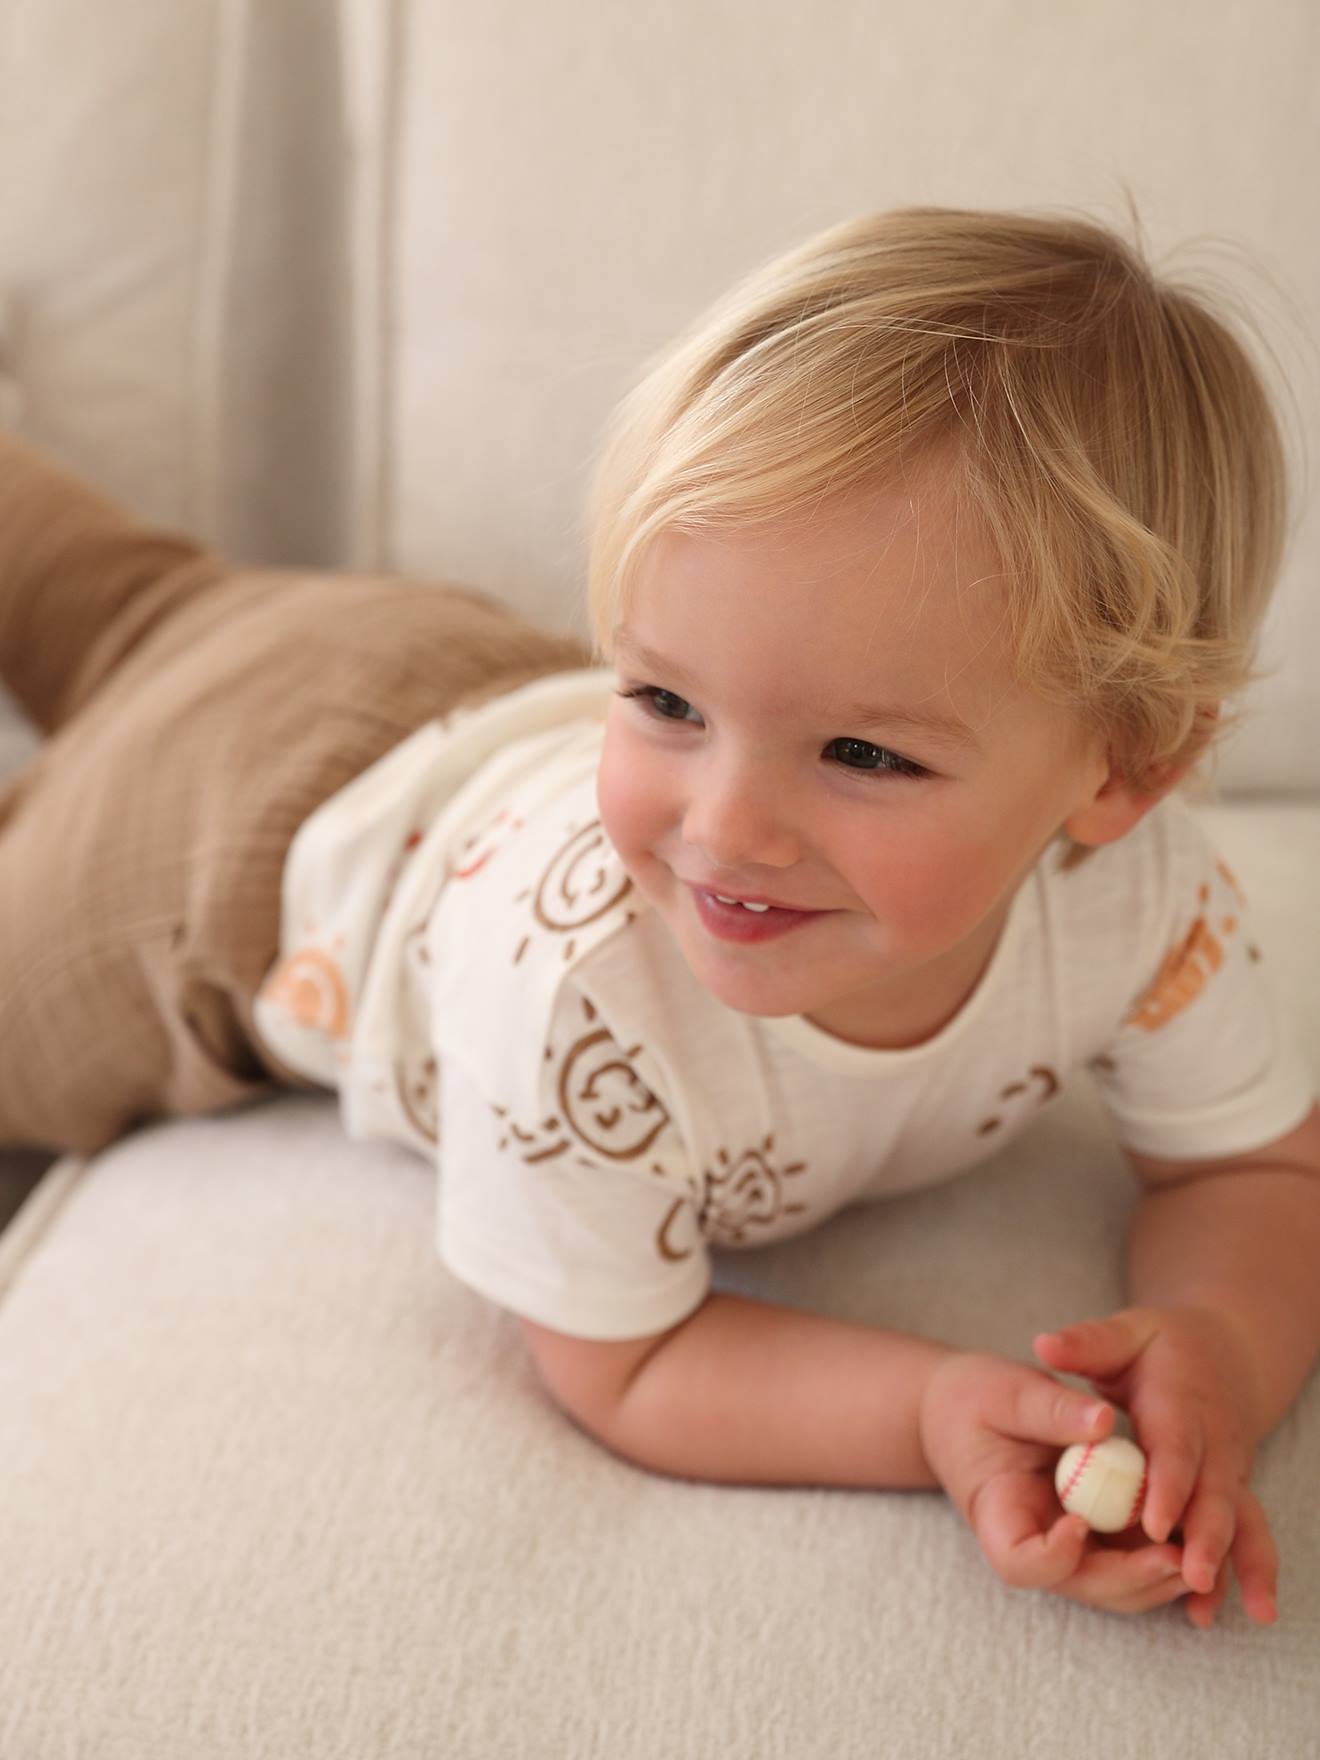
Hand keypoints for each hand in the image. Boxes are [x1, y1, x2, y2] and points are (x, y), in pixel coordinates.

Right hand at [919, 1351, 1187, 1615]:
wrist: (963, 1409)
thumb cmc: (974, 1398)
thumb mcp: (1005, 1392)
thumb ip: (1050, 1409)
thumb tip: (1104, 1421)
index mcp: (997, 1511)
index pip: (1019, 1562)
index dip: (1054, 1558)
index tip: (1080, 1522)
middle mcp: (1032, 1541)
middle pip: (1079, 1583)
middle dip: (1130, 1578)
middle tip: (1177, 1559)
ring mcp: (1064, 1543)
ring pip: (1112, 1584)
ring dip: (1155, 1578)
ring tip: (1200, 1557)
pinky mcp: (1092, 1533)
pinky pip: (1128, 1557)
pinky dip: (1161, 1554)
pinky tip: (1198, 1535)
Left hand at [1034, 1307, 1277, 1627]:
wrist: (1225, 1353)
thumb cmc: (1163, 1344)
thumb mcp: (1126, 1333)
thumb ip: (1087, 1342)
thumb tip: (1044, 1344)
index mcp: (1182, 1402)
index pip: (1176, 1446)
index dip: (1168, 1485)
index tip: (1153, 1523)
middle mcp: (1213, 1441)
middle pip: (1213, 1495)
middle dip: (1204, 1539)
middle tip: (1190, 1577)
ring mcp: (1229, 1470)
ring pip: (1237, 1524)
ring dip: (1230, 1567)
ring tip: (1206, 1608)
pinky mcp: (1232, 1492)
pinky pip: (1239, 1537)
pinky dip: (1234, 1575)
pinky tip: (1206, 1613)